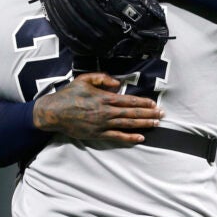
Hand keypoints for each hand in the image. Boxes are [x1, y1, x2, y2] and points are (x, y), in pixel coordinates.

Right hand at [33, 72, 163, 142]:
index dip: (143, 103)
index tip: (154, 104)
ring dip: (143, 124)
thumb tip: (117, 83)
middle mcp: (106, 112)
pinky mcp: (97, 134)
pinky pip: (117, 137)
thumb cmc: (69, 94)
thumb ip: (102, 78)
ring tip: (156, 124)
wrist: (54, 112)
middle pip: (132, 114)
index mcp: (104, 98)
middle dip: (149, 114)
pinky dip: (129, 138)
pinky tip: (140, 138)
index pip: (129, 101)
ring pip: (127, 125)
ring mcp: (102, 125)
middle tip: (162, 115)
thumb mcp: (84, 79)